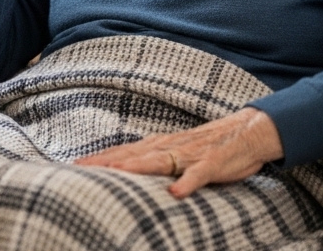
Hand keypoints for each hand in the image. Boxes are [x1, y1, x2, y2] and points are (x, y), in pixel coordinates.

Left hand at [74, 108, 284, 198]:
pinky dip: (187, 181)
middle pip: (133, 154)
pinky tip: (176, 192)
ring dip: (137, 166)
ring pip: (159, 160)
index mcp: (160, 145)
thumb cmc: (208, 145)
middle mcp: (169, 146)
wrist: (246, 131)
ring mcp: (190, 155)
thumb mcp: (176, 152)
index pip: (124, 151)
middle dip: (107, 161)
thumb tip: (127, 169)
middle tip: (81, 168)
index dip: (100, 157)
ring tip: (115, 173)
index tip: (75, 164)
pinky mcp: (212, 164)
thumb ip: (153, 160)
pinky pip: (198, 174)